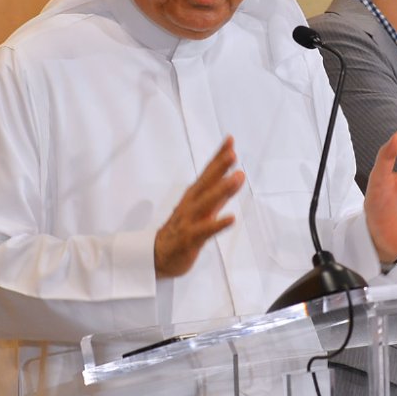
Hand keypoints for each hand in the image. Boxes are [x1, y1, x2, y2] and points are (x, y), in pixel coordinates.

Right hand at [153, 137, 243, 278]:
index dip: (219, 157)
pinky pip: (204, 231)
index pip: (208, 173)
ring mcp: (189, 220)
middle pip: (205, 183)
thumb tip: (238, 175)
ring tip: (237, 178)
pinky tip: (231, 218)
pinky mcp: (189, 238)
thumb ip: (222, 193)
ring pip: (205, 203)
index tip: (230, 140)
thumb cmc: (184, 229)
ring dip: (221, 189)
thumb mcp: (205, 208)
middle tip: (232, 153)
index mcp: (194, 195)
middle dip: (218, 167)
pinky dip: (217, 224)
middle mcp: (191, 204)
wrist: (158, 255)